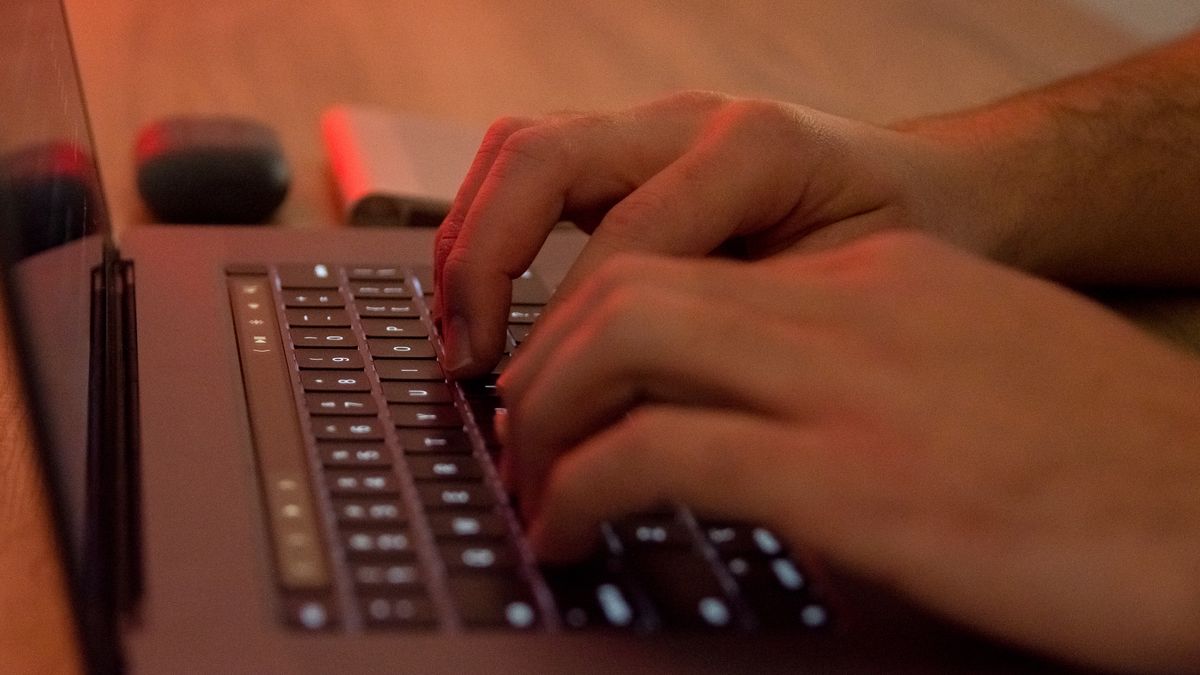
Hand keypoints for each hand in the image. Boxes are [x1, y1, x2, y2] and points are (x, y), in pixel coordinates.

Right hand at [434, 92, 979, 376]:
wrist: (936, 193)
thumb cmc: (906, 248)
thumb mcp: (855, 298)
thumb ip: (754, 331)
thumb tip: (644, 410)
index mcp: (754, 148)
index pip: (624, 242)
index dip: (572, 336)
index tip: (552, 421)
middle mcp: (690, 120)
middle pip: (540, 158)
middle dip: (484, 264)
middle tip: (471, 364)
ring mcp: (653, 128)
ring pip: (519, 150)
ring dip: (470, 242)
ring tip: (464, 339)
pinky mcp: (631, 153)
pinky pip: (531, 168)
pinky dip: (491, 231)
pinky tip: (489, 302)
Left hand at [499, 232, 1199, 671]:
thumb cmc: (1114, 458)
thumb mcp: (978, 370)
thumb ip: (873, 366)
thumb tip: (775, 414)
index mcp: (879, 277)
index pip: (690, 266)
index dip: (597, 323)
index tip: (570, 384)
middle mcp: (851, 305)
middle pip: (633, 283)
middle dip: (549, 357)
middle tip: (523, 430)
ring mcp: (849, 383)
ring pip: (625, 341)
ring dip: (547, 414)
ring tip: (532, 483)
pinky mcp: (853, 477)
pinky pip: (662, 452)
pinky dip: (586, 486)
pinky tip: (571, 530)